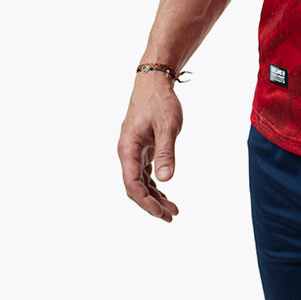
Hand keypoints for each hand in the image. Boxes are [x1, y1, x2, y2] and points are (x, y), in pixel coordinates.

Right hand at [117, 76, 183, 220]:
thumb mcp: (167, 126)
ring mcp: (133, 151)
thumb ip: (166, 152)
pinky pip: (144, 173)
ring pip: (140, 182)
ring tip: (172, 210)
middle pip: (135, 187)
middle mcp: (127, 153)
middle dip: (151, 205)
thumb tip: (166, 179)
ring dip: (154, 197)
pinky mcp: (141, 148)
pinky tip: (165, 194)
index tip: (161, 212)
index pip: (132, 184)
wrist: (154, 82)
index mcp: (128, 149)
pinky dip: (154, 185)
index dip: (145, 202)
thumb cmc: (160, 102)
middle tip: (171, 216)